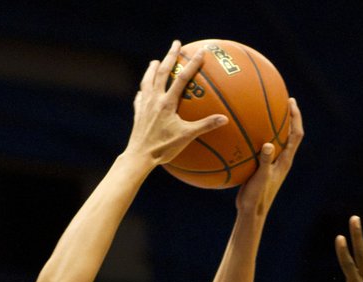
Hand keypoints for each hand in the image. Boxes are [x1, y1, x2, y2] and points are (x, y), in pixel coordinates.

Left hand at [126, 41, 227, 167]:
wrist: (139, 157)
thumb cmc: (163, 148)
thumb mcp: (186, 137)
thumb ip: (205, 126)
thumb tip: (224, 119)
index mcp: (167, 102)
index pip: (182, 78)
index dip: (192, 63)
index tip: (200, 51)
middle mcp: (154, 99)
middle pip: (162, 71)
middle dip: (170, 55)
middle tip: (176, 43)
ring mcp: (144, 105)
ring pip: (147, 80)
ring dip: (152, 69)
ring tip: (156, 61)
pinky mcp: (137, 114)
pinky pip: (140, 97)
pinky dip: (143, 90)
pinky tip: (144, 91)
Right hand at [235, 98, 302, 217]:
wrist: (252, 212)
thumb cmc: (257, 197)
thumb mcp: (260, 178)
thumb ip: (265, 161)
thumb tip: (267, 144)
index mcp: (285, 160)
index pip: (296, 134)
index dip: (296, 117)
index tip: (291, 102)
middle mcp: (282, 160)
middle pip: (290, 134)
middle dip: (289, 117)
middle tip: (284, 101)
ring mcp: (273, 164)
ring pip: (278, 140)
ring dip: (276, 126)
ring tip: (269, 112)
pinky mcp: (263, 168)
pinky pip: (264, 148)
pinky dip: (260, 137)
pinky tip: (248, 133)